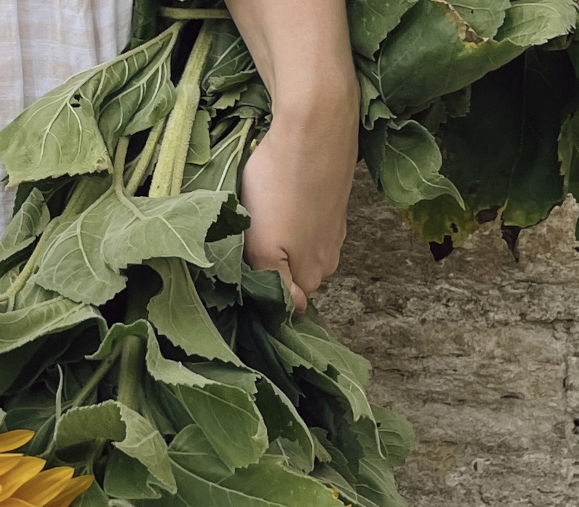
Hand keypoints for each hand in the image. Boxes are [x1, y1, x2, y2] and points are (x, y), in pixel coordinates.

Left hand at [239, 96, 358, 314]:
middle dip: (272, 267)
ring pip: (300, 250)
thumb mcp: (264, 248)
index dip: (264, 291)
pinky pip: (308, 224)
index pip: (286, 303)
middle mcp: (328, 261)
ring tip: (264, 218)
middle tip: (248, 242)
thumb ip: (275, 285)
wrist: (315, 122)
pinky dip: (294, 217)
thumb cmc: (280, 184)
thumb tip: (290, 311)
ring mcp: (334, 231)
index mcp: (311, 277)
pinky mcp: (334, 203)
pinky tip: (283, 199)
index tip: (244, 272)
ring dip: (283, 241)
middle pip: (293, 278)